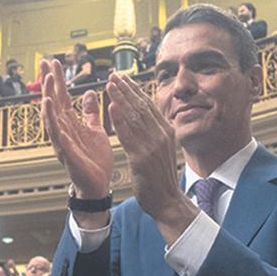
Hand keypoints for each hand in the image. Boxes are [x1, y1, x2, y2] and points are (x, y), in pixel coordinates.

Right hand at [39, 58, 115, 216]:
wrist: (98, 184)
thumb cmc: (95, 159)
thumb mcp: (96, 129)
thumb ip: (90, 112)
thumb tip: (88, 93)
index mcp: (70, 123)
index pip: (62, 97)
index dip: (57, 80)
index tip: (53, 62)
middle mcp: (62, 130)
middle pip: (53, 101)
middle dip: (49, 82)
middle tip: (45, 62)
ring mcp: (62, 140)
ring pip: (52, 115)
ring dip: (48, 96)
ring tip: (48, 79)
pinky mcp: (66, 152)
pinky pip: (56, 133)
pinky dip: (51, 120)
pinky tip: (48, 106)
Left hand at [103, 73, 196, 241]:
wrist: (167, 201)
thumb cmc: (161, 178)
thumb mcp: (162, 150)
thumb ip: (155, 133)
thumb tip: (147, 118)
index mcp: (166, 132)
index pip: (148, 105)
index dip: (135, 90)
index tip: (123, 78)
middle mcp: (161, 135)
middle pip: (141, 106)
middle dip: (126, 89)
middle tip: (113, 75)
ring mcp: (152, 146)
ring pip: (134, 116)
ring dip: (120, 98)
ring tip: (109, 85)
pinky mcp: (142, 158)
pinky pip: (128, 135)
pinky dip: (119, 120)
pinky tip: (111, 107)